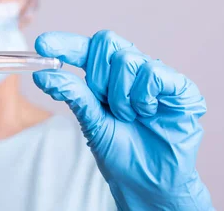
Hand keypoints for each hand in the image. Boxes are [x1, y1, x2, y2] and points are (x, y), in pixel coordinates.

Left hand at [33, 30, 213, 209]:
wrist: (147, 182)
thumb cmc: (119, 150)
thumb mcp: (90, 120)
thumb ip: (72, 94)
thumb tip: (42, 74)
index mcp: (106, 77)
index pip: (85, 49)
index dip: (65, 43)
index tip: (43, 44)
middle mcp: (131, 72)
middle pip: (106, 41)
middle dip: (97, 74)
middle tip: (103, 102)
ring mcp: (155, 77)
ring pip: (127, 59)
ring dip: (120, 94)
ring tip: (128, 116)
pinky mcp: (181, 88)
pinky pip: (154, 73)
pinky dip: (144, 96)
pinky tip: (147, 113)